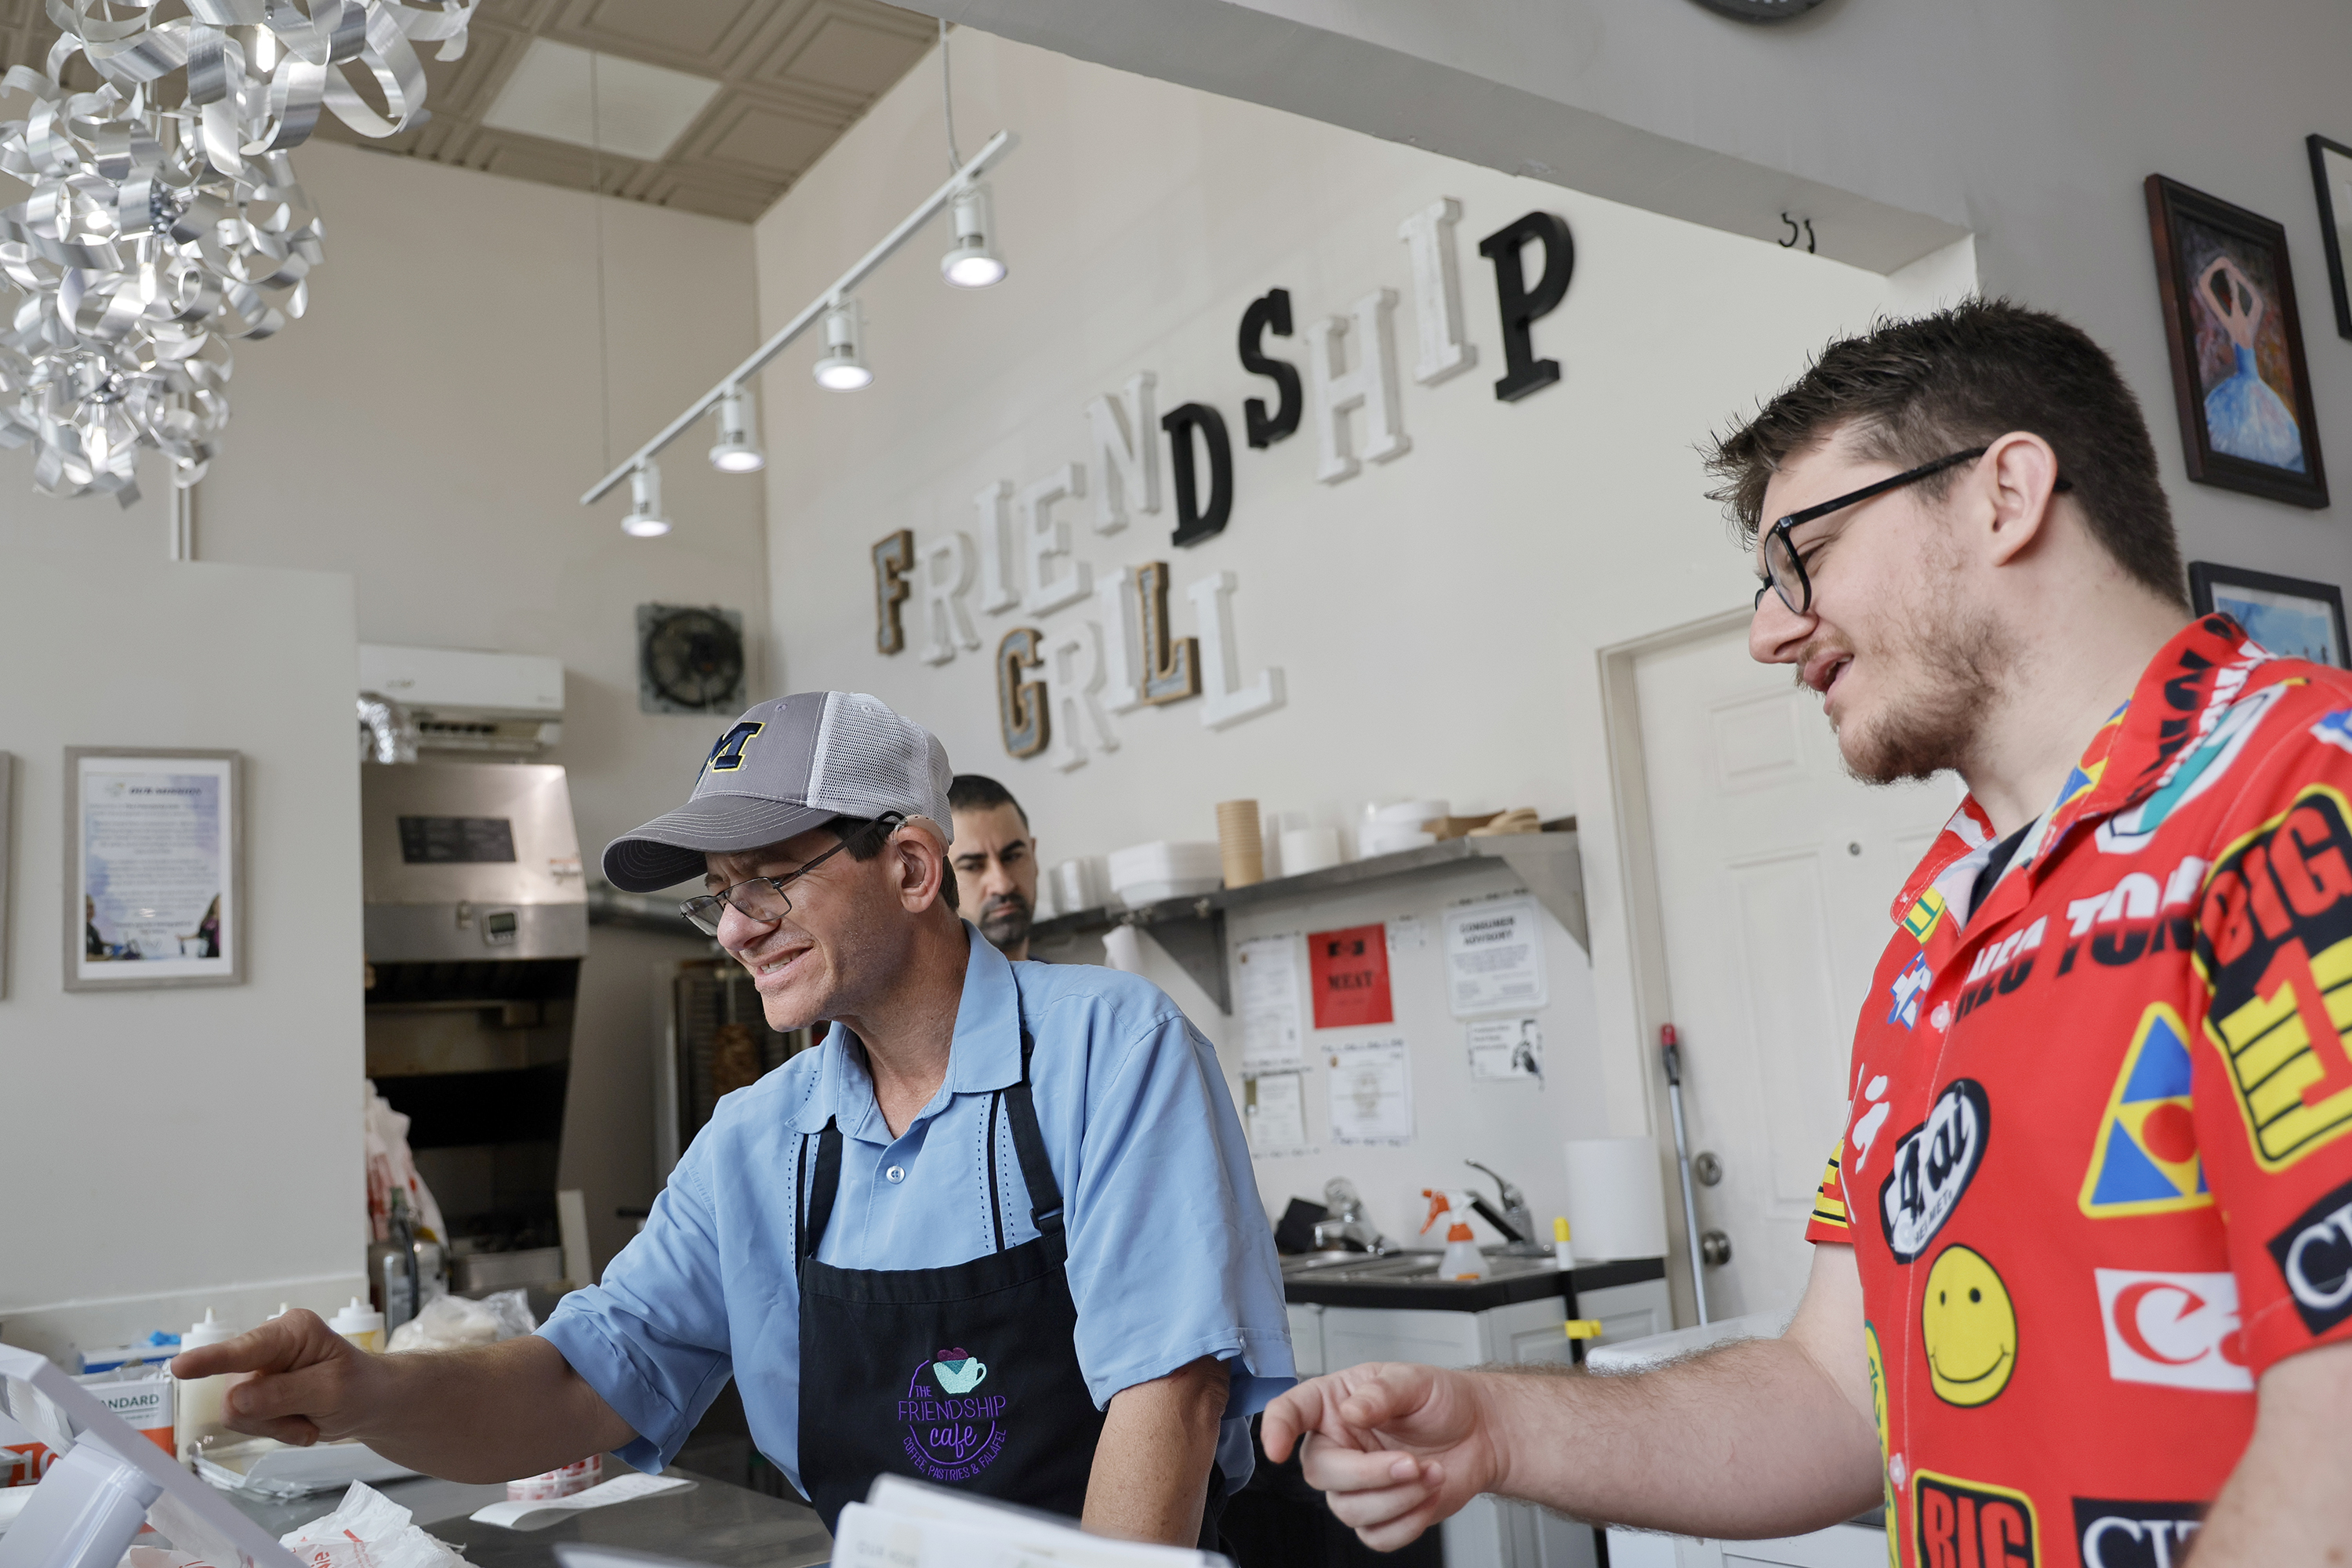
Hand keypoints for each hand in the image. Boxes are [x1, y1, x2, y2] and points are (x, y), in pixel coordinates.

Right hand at [170, 1309, 385, 1447]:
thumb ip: (283, 1395)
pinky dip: (276, 1431)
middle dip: (270, 1417)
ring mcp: (256, 1370)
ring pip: (237, 1413)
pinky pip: (245, 1423)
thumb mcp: (331, 1391)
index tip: (179, 1367)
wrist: (369, 1402)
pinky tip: (300, 1422)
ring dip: (276, 1426)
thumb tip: (235, 1400)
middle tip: (309, 1417)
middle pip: (236, 1395)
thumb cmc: (358, 1387)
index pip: (245, 1350)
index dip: (211, 1360)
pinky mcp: (252, 1392)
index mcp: (292, 1332)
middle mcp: (267, 1345)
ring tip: (308, 1417)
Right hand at [1259, 1363, 1506, 1550]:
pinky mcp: (1379, 1515)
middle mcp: (1337, 1445)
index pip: (1290, 1412)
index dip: (1276, 1428)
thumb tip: (1351, 1412)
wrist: (1481, 1433)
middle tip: (1411, 1463)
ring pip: (1349, 1510)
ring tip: (1432, 1473)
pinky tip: (1429, 1495)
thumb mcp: (1414, 1380)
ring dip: (1397, 1498)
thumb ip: (1381, 1392)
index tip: (1277, 1448)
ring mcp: (1356, 1484)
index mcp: (1333, 1403)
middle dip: (1370, 1475)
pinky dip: (1408, 1523)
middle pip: (1322, 1474)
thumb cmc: (1441, 1400)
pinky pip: (1376, 1536)